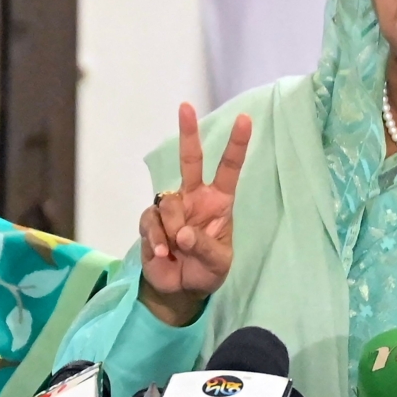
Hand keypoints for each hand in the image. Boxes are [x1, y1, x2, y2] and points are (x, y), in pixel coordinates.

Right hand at [138, 102, 251, 324]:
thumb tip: (183, 234)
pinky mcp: (151, 222)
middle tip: (186, 106)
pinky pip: (151, 222)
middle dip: (188, 133)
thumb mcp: (218, 263)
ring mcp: (172, 209)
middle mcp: (195, 198)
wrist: (180, 290)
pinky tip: (162, 254)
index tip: (245, 119)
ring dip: (173, 228)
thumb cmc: (208, 271)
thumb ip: (205, 248)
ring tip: (178, 250)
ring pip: (168, 203)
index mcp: (219, 202)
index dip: (237, 144)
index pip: (229, 168)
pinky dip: (156, 239)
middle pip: (190, 160)